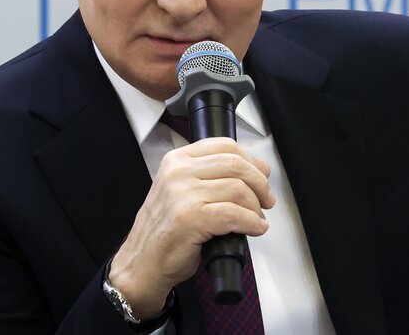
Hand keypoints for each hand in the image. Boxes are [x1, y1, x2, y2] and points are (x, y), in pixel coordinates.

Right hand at [108, 138, 275, 316]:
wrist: (142, 262)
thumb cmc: (166, 230)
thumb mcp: (188, 192)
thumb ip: (220, 176)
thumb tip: (261, 167)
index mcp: (177, 160)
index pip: (226, 145)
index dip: (251, 161)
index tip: (260, 177)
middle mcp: (178, 172)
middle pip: (236, 164)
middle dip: (260, 184)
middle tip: (266, 201)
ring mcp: (182, 194)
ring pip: (238, 189)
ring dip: (255, 208)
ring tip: (255, 219)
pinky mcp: (190, 218)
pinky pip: (234, 215)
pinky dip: (251, 223)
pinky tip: (254, 229)